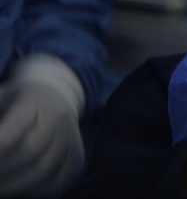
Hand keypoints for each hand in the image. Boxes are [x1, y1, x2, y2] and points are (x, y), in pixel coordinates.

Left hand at [0, 82, 84, 196]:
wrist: (59, 99)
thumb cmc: (19, 103)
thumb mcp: (2, 97)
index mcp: (35, 100)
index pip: (19, 123)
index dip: (3, 143)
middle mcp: (59, 117)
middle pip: (31, 150)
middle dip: (3, 170)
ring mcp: (71, 138)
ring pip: (45, 169)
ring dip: (14, 185)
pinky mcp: (77, 157)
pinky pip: (58, 182)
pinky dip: (35, 191)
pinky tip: (17, 190)